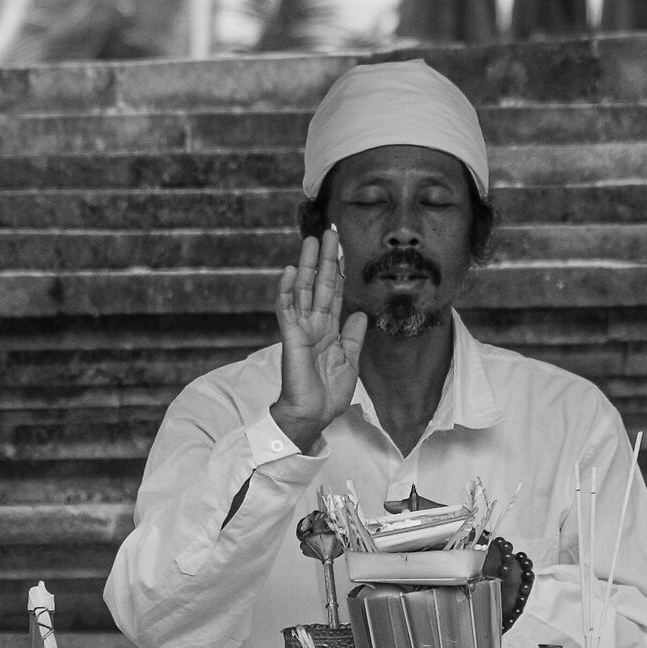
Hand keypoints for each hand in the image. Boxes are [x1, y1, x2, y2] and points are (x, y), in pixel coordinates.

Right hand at [271, 225, 365, 452]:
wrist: (313, 414)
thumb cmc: (327, 393)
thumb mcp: (349, 361)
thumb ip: (353, 337)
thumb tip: (360, 314)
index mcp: (329, 328)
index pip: (334, 293)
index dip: (339, 270)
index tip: (342, 248)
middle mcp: (314, 323)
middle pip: (320, 283)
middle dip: (325, 258)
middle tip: (328, 232)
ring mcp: (301, 328)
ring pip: (303, 289)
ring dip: (306, 265)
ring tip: (310, 240)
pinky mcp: (291, 337)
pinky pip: (287, 310)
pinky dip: (286, 291)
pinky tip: (287, 272)